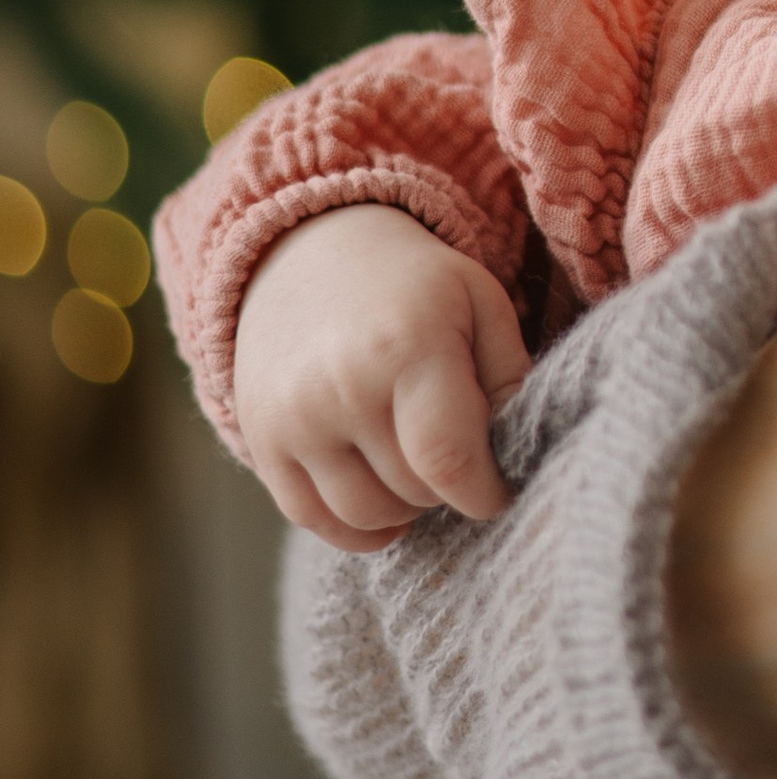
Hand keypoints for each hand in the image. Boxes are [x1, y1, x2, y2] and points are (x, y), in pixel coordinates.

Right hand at [233, 203, 526, 549]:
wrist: (309, 252)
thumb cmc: (414, 286)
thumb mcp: (479, 300)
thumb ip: (512, 374)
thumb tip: (513, 447)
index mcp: (409, 347)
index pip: (449, 459)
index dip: (484, 493)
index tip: (498, 491)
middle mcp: (343, 387)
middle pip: (413, 490)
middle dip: (447, 488)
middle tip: (454, 454)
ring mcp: (294, 417)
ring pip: (365, 515)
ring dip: (403, 508)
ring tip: (417, 467)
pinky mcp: (262, 440)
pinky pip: (311, 517)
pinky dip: (353, 526)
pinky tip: (380, 498)